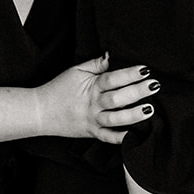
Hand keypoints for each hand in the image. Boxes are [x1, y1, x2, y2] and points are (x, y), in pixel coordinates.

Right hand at [34, 54, 156, 141]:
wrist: (39, 111)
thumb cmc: (59, 88)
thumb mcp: (76, 71)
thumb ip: (96, 64)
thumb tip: (112, 55)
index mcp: (90, 87)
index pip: (112, 79)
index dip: (129, 73)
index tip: (145, 69)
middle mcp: (92, 104)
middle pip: (117, 99)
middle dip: (137, 92)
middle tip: (154, 86)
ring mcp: (92, 120)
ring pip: (114, 120)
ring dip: (133, 115)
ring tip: (150, 109)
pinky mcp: (90, 133)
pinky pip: (106, 138)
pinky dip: (120, 138)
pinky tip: (135, 135)